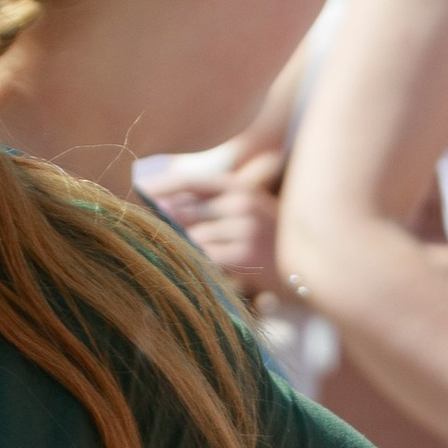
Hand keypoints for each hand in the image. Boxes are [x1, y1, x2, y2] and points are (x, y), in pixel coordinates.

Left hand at [145, 152, 285, 302]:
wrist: (310, 266)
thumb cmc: (271, 238)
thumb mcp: (249, 209)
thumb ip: (212, 205)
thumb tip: (164, 205)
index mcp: (239, 188)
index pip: (190, 181)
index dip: (160, 185)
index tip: (136, 191)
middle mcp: (241, 202)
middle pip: (183, 210)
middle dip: (161, 222)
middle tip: (142, 230)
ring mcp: (243, 228)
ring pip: (190, 236)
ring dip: (176, 246)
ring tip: (168, 254)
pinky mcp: (244, 254)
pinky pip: (203, 257)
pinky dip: (193, 261)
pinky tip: (190, 267)